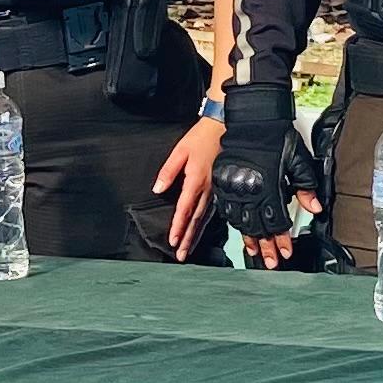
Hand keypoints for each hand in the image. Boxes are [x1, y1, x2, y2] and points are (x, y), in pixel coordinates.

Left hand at [154, 119, 224, 259]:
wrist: (225, 127)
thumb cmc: (201, 137)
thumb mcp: (180, 151)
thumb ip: (168, 171)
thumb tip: (157, 189)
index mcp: (196, 180)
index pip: (185, 210)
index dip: (178, 227)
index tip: (172, 241)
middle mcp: (208, 189)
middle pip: (196, 219)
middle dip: (187, 238)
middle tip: (180, 255)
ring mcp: (216, 189)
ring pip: (205, 217)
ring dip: (196, 235)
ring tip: (188, 249)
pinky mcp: (221, 187)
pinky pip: (212, 210)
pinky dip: (206, 224)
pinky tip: (201, 231)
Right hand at [210, 82, 302, 258]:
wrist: (250, 115)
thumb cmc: (274, 135)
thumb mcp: (298, 159)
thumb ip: (305, 186)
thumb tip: (314, 208)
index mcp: (270, 187)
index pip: (277, 222)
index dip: (281, 240)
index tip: (285, 253)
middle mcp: (250, 190)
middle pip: (258, 228)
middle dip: (266, 247)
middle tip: (271, 263)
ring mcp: (234, 187)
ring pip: (240, 221)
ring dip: (248, 238)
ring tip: (254, 251)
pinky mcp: (222, 181)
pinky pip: (225, 208)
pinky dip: (232, 221)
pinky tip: (237, 228)